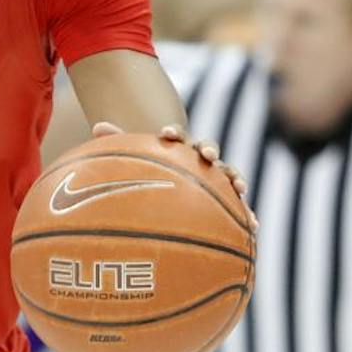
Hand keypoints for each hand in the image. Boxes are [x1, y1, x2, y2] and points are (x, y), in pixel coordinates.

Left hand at [91, 121, 257, 231]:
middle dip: (209, 150)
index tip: (165, 134)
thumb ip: (118, 143)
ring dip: (236, 178)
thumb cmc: (150, 173)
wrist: (172, 188)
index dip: (174, 133)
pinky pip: (239, 207)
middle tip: (207, 156)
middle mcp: (200, 160)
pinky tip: (253, 226)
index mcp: (177, 148)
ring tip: (239, 189)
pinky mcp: (227, 200)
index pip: (177, 136)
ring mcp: (216, 179)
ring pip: (229, 175)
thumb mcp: (133, 161)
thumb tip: (98, 125)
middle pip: (208, 149)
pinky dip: (247, 214)